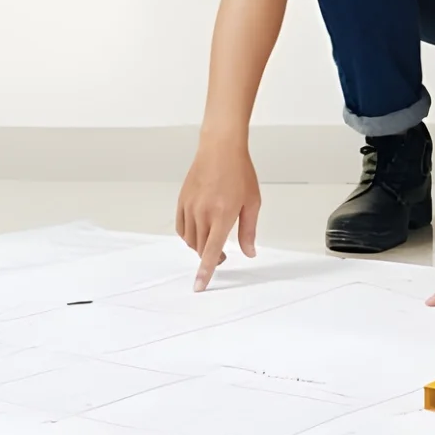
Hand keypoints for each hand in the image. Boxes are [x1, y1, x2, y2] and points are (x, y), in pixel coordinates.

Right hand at [176, 141, 259, 290]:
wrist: (220, 148)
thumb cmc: (240, 172)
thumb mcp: (252, 202)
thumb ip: (249, 230)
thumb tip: (249, 253)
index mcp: (222, 215)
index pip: (211, 251)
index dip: (206, 271)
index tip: (200, 286)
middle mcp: (203, 213)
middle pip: (200, 248)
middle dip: (210, 258)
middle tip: (223, 256)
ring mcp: (190, 206)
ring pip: (190, 240)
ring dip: (200, 246)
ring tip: (213, 240)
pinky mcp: (182, 200)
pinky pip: (181, 227)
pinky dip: (189, 235)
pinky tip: (199, 231)